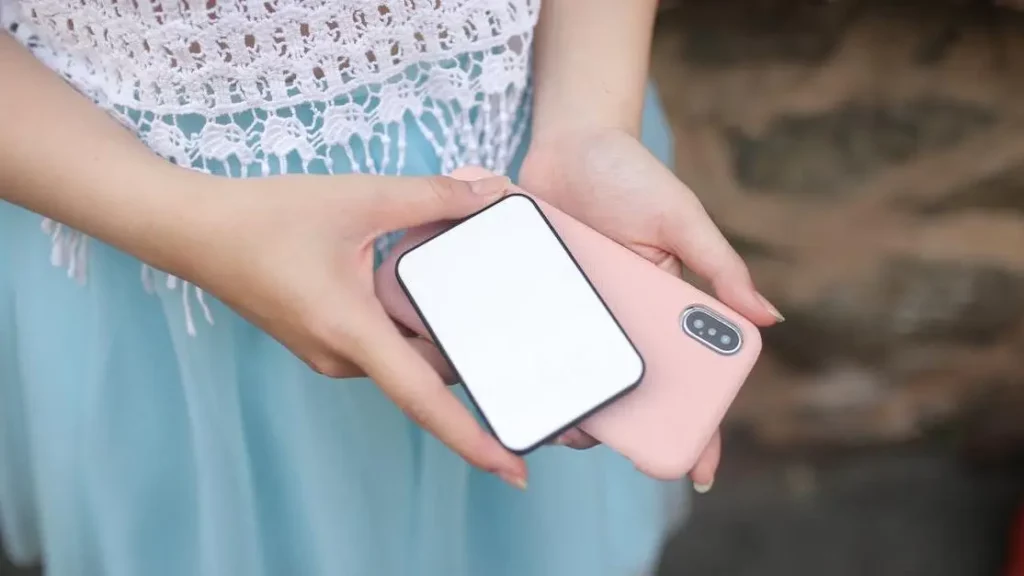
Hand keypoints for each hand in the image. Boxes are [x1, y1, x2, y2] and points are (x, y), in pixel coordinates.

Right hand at [161, 171, 527, 488]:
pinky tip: (436, 298)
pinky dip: (413, 331)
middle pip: (425, 376)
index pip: (424, 399)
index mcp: (352, 333)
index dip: (472, 438)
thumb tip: (490, 194)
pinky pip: (382, 346)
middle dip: (474, 370)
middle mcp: (341, 357)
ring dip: (442, 342)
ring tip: (493, 320)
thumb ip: (430, 196)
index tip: (514, 468)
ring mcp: (329, 352)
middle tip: (529, 360)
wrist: (193, 230)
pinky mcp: (323, 338)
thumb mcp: (359, 197)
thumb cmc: (267, 217)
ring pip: (404, 359)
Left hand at [520, 128, 783, 489]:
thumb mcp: (681, 219)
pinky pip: (530, 339)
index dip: (699, 424)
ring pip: (575, 375)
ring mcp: (575, 314)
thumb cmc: (633, 177)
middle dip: (620, 425)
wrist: (568, 142)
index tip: (702, 473)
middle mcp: (619, 321)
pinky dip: (524, 364)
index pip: (688, 376)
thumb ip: (719, 266)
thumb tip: (768, 318)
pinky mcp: (535, 298)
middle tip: (599, 438)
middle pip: (626, 389)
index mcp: (662, 309)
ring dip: (570, 405)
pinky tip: (512, 384)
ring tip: (555, 420)